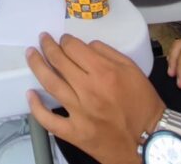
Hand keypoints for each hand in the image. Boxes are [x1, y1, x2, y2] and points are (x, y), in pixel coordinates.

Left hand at [27, 33, 163, 163]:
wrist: (150, 140)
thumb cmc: (143, 104)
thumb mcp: (133, 70)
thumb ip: (108, 53)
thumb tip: (87, 46)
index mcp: (103, 72)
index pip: (73, 48)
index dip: (65, 40)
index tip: (63, 40)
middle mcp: (88, 89)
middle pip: (59, 61)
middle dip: (48, 46)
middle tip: (43, 39)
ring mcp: (79, 112)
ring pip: (50, 83)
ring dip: (37, 65)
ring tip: (31, 54)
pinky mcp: (75, 132)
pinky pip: (49, 120)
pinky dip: (36, 107)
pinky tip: (30, 95)